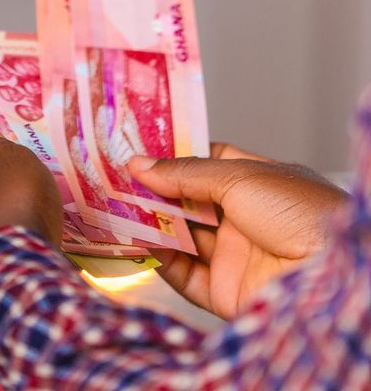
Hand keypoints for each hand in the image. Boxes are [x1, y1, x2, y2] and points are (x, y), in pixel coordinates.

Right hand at [128, 143, 349, 318]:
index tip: (135, 150)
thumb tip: (138, 164)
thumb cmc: (301, 212)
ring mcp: (235, 255)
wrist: (329, 276)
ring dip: (150, 226)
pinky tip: (138, 243)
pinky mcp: (226, 292)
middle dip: (153, 192)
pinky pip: (185, 276)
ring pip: (182, 238)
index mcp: (257, 182)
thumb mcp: (238, 177)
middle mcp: (244, 218)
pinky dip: (160, 261)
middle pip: (188, 202)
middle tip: (113, 180)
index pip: (206, 165)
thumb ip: (184, 172)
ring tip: (114, 208)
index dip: (172, 158)